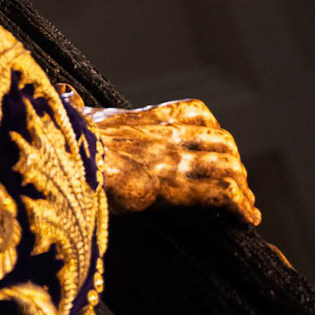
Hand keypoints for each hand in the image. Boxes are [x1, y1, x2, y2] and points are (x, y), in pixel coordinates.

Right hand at [81, 98, 259, 224]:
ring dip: (243, 186)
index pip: (194, 111)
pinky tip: (249, 219)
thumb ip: (78, 107)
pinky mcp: (179, 187)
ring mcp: (176, 159)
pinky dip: (243, 206)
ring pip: (229, 164)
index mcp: (147, 117)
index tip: (216, 146)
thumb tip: (65, 95)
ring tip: (247, 205)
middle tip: (237, 182)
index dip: (213, 128)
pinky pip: (225, 193)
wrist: (70, 155)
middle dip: (234, 161)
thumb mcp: (77, 116)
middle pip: (221, 139)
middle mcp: (168, 134)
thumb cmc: (68, 138)